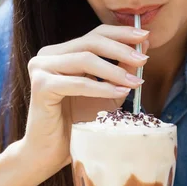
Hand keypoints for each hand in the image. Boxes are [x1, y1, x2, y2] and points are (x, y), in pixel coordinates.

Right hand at [19, 24, 148, 177]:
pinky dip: (102, 87)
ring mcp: (41, 68)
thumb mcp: (106, 92)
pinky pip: (78, 83)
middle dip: (121, 48)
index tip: (146, 36)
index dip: (121, 33)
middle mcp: (48, 55)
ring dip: (115, 69)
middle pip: (90, 41)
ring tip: (136, 80)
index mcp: (61, 52)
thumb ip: (120, 69)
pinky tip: (120, 92)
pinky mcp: (40, 86)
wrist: (49, 153)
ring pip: (85, 59)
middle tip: (144, 59)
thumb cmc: (77, 124)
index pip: (94, 34)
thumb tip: (143, 47)